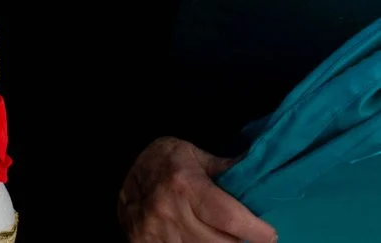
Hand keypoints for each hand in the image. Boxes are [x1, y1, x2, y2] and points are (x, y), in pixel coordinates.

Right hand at [119, 138, 275, 242]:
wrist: (119, 167)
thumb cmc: (162, 160)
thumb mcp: (193, 155)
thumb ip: (226, 169)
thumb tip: (265, 174)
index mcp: (184, 185)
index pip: (231, 219)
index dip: (258, 231)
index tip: (269, 233)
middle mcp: (169, 211)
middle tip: (249, 236)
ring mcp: (155, 232)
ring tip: (225, 236)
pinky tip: (203, 239)